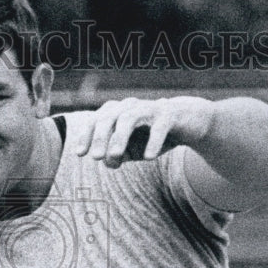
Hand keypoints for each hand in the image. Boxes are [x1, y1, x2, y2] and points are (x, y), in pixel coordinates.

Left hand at [73, 97, 213, 168]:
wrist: (188, 123)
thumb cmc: (152, 137)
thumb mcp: (131, 150)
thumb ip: (117, 155)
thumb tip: (106, 161)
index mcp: (117, 113)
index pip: (96, 121)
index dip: (86, 136)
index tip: (80, 154)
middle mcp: (130, 107)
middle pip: (109, 117)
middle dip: (99, 137)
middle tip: (95, 157)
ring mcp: (150, 108)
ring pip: (129, 118)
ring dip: (120, 138)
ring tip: (116, 157)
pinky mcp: (170, 114)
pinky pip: (159, 126)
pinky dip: (153, 141)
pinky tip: (148, 158)